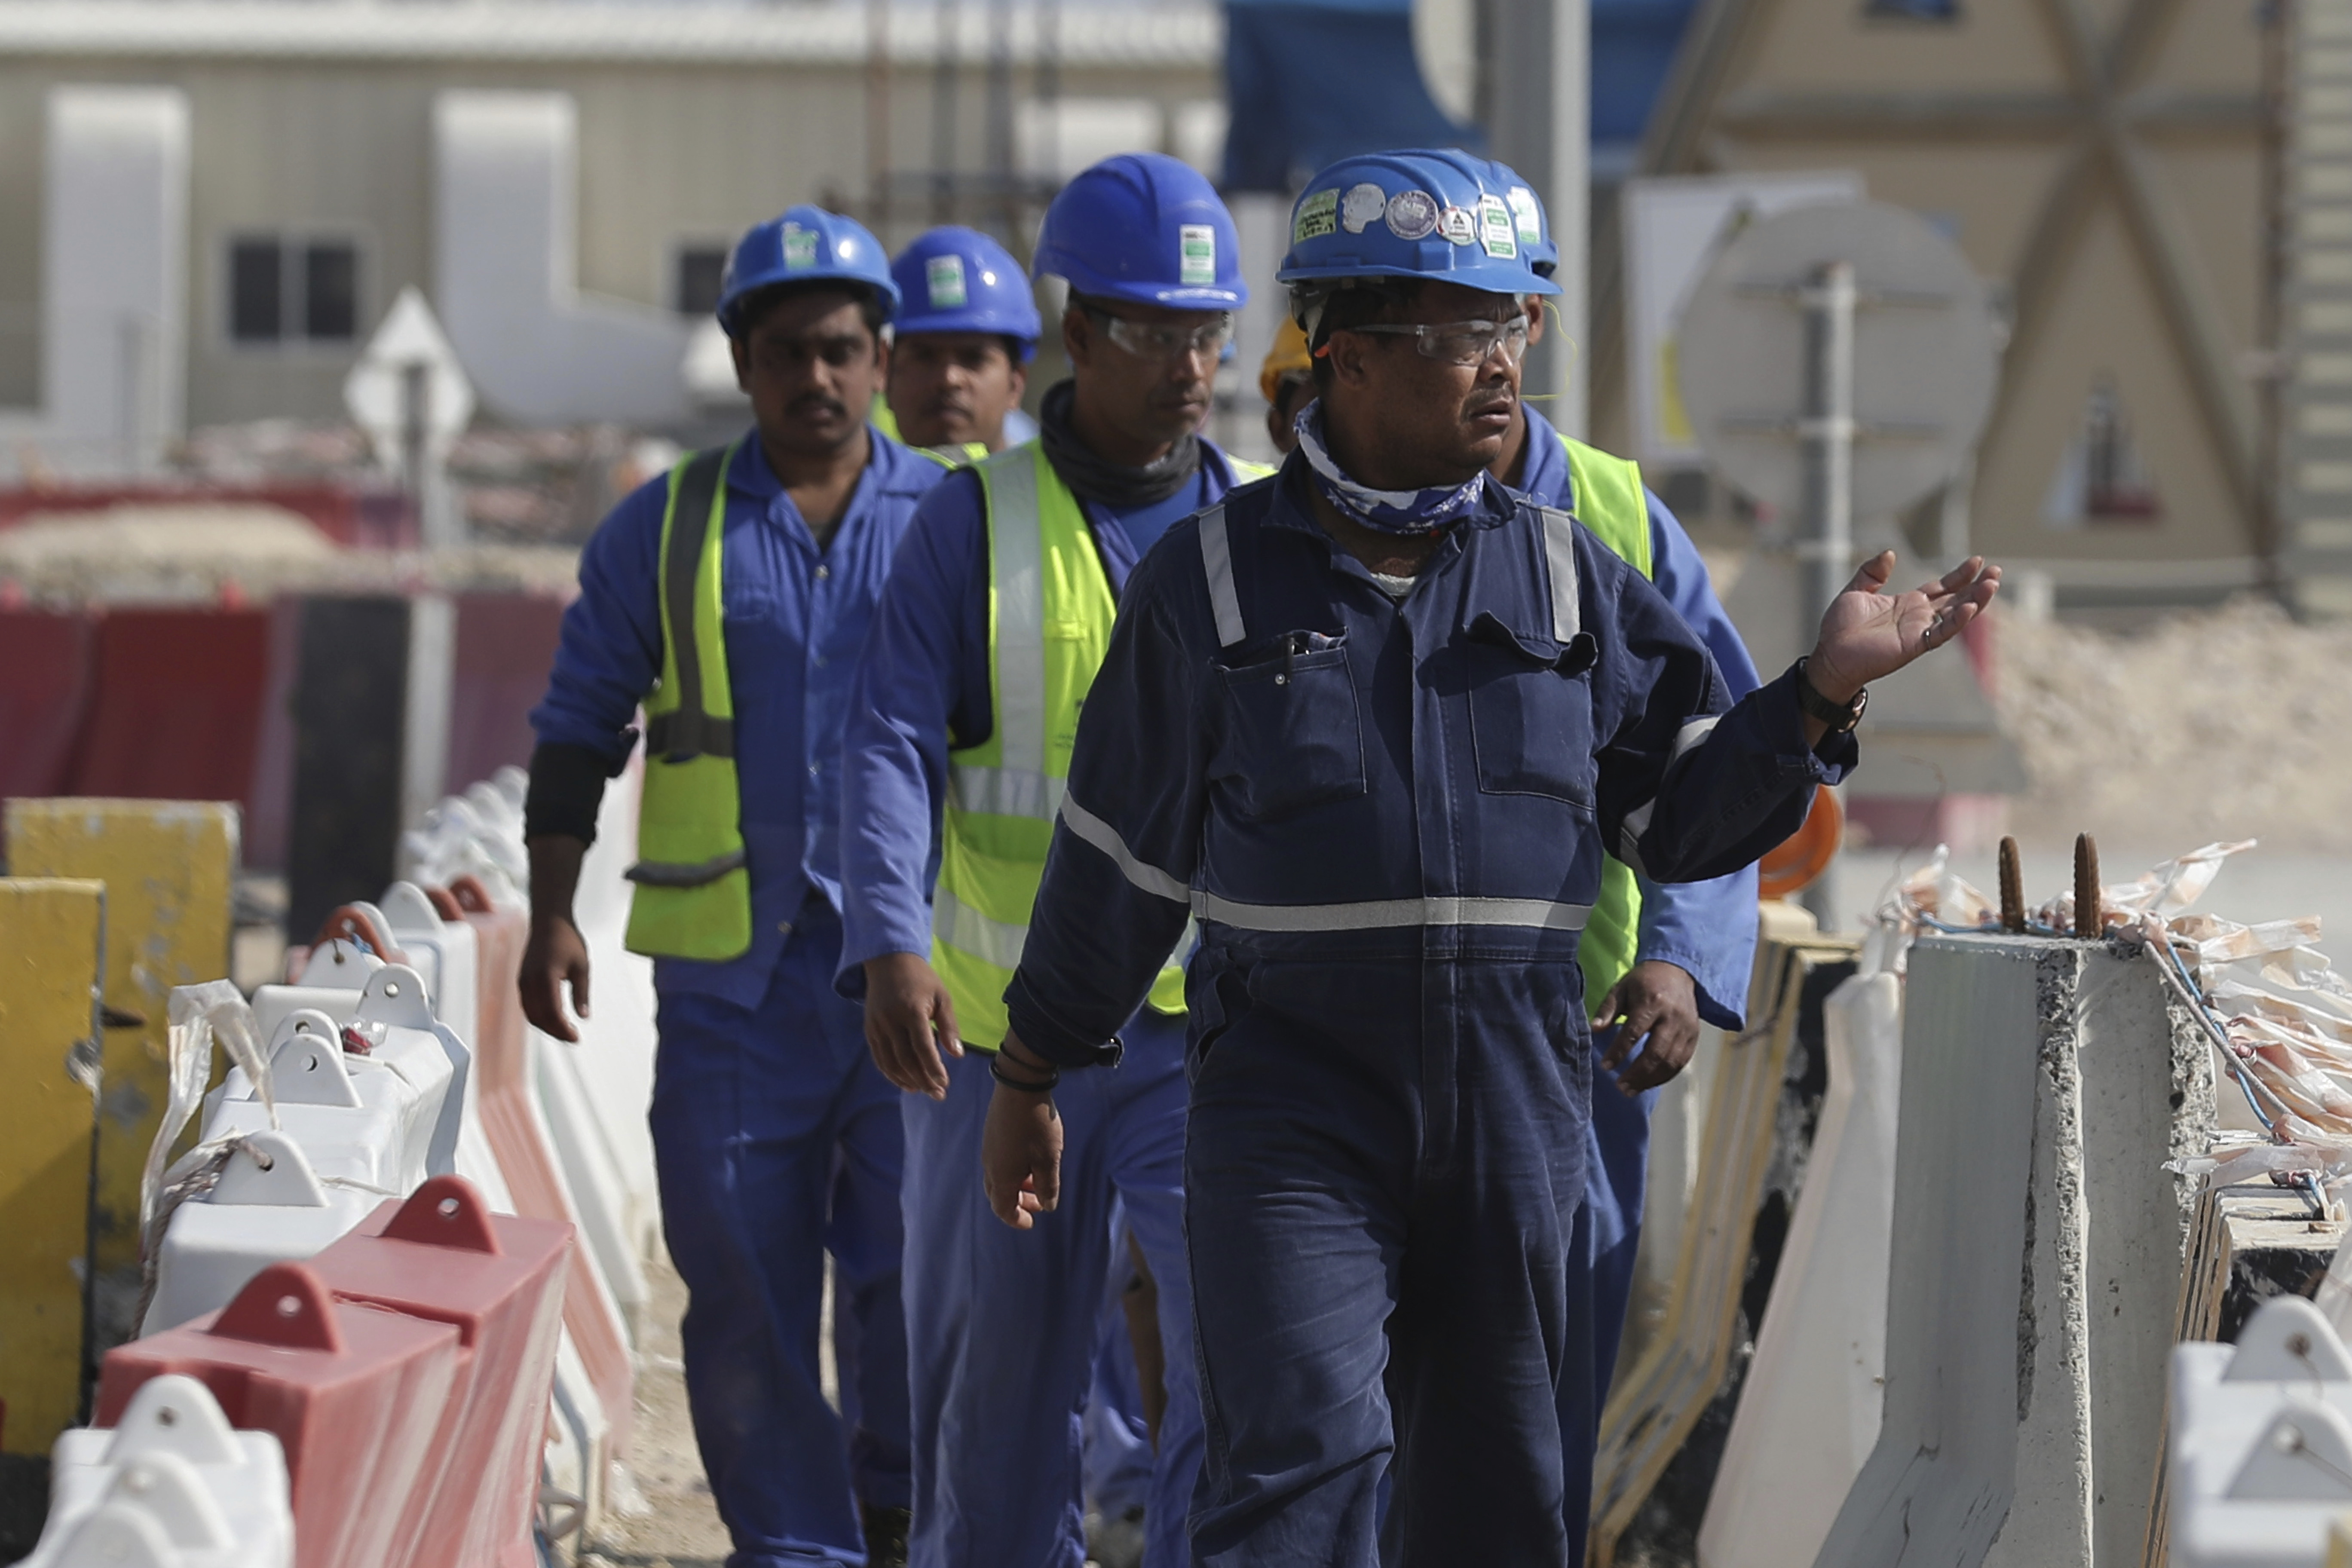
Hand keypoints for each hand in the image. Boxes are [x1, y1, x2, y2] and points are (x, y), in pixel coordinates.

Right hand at [520, 914, 590, 1043]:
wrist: (548, 921)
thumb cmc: (568, 941)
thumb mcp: (582, 966)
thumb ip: (581, 993)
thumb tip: (583, 1017)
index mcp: (546, 977)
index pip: (552, 1012)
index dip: (563, 1029)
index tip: (576, 1037)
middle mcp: (530, 981)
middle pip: (539, 1017)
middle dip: (555, 1032)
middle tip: (573, 1038)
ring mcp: (523, 981)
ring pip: (531, 1014)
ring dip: (546, 1026)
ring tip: (564, 1031)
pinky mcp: (521, 980)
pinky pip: (527, 1005)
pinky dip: (538, 1017)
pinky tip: (553, 1019)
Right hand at [863, 952, 960, 1098]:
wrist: (889, 962)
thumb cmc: (921, 980)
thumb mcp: (942, 996)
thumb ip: (949, 1026)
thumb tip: (957, 1055)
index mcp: (911, 1010)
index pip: (922, 1045)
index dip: (933, 1067)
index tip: (944, 1083)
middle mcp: (890, 1020)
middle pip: (906, 1058)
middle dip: (923, 1079)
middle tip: (938, 1094)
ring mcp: (877, 1026)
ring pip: (890, 1062)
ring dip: (907, 1080)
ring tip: (924, 1091)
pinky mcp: (869, 1030)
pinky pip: (879, 1057)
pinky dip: (891, 1073)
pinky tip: (905, 1083)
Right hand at [982, 1042, 1062, 1230]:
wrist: (1019, 1085)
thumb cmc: (1036, 1125)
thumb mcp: (1049, 1159)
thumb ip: (1048, 1186)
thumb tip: (1047, 1206)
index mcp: (1001, 1177)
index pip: (1003, 1209)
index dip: (1017, 1219)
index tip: (1031, 1222)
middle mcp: (989, 1165)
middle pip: (999, 1194)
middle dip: (1018, 1202)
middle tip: (1039, 1202)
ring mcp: (988, 1147)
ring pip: (999, 1177)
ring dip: (1018, 1184)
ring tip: (1038, 1179)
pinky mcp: (992, 1133)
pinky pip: (999, 1161)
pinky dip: (1013, 1169)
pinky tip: (1030, 1158)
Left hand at [1593, 960, 1700, 1093]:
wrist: (1678, 971)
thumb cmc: (1644, 981)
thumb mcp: (1621, 988)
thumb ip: (1608, 1009)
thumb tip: (1594, 1029)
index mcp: (1653, 1002)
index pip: (1634, 1032)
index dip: (1619, 1051)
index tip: (1605, 1065)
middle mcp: (1673, 1017)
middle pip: (1656, 1052)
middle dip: (1637, 1073)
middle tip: (1620, 1086)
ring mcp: (1686, 1028)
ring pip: (1670, 1062)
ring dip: (1650, 1080)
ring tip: (1630, 1090)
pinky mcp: (1694, 1036)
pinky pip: (1681, 1062)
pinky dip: (1664, 1076)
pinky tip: (1648, 1083)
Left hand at [1806, 552, 2000, 702]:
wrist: (1830, 655)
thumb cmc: (1840, 628)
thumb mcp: (1855, 591)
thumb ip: (1872, 572)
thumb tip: (1890, 552)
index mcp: (1908, 603)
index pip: (1942, 587)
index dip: (1959, 575)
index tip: (1977, 561)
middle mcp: (1918, 617)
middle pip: (1956, 599)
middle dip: (1976, 585)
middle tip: (1995, 570)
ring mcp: (1919, 631)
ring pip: (1955, 615)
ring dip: (1975, 601)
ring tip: (1992, 584)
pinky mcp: (1914, 645)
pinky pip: (1941, 633)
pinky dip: (1956, 621)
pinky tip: (1971, 607)